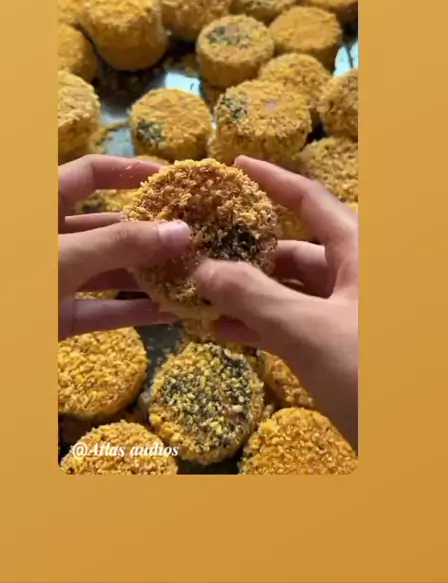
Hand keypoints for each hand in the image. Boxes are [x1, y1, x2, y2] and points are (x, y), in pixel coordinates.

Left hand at [59, 155, 189, 340]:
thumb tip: (182, 231)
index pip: (91, 173)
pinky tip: (171, 313)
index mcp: (43, 205)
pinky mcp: (58, 317)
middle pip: (109, 226)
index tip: (172, 179)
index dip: (130, 171)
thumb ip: (123, 244)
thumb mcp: (66, 255)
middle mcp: (52, 237)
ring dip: (149, 276)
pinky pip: (103, 309)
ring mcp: (55, 278)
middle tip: (197, 236)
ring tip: (195, 276)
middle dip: (151, 232)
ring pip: (110, 270)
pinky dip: (134, 312)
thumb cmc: (9, 279)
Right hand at [195, 156, 358, 449]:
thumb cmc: (370, 372)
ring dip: (246, 295)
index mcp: (360, 252)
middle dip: (245, 254)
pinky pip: (296, 324)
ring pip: (292, 293)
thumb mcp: (307, 330)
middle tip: (198, 252)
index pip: (311, 200)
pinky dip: (261, 324)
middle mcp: (357, 276)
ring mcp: (351, 314)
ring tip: (196, 296)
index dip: (272, 180)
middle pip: (295, 251)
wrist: (416, 446)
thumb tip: (199, 268)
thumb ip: (251, 296)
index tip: (234, 166)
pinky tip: (221, 330)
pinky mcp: (344, 349)